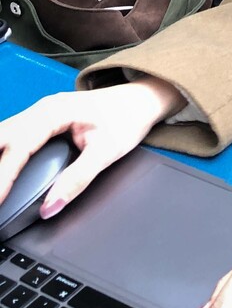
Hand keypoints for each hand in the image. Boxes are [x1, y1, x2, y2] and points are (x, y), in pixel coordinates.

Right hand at [0, 78, 185, 216]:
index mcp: (55, 111)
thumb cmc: (126, 118)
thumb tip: (51, 206)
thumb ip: (78, 179)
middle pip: (4, 137)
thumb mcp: (107, 151)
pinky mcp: (42, 120)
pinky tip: (3, 170)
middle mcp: (43, 108)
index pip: (19, 146)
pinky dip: (4, 154)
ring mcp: (40, 112)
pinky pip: (13, 136)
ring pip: (5, 135)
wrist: (141, 100)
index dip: (4, 176)